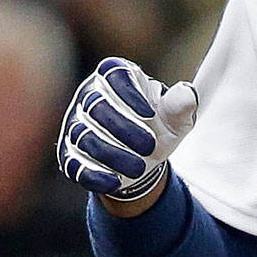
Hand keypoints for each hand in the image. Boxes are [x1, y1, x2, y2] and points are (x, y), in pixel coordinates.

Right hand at [57, 56, 197, 196]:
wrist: (143, 157)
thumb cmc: (159, 127)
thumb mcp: (175, 118)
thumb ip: (181, 106)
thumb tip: (187, 94)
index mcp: (117, 77)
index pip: (114, 74)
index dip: (129, 93)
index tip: (150, 114)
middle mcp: (91, 96)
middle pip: (96, 105)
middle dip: (123, 127)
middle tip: (150, 146)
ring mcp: (76, 124)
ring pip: (84, 135)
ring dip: (112, 153)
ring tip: (139, 168)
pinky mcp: (69, 153)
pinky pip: (73, 162)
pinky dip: (93, 173)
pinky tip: (114, 182)